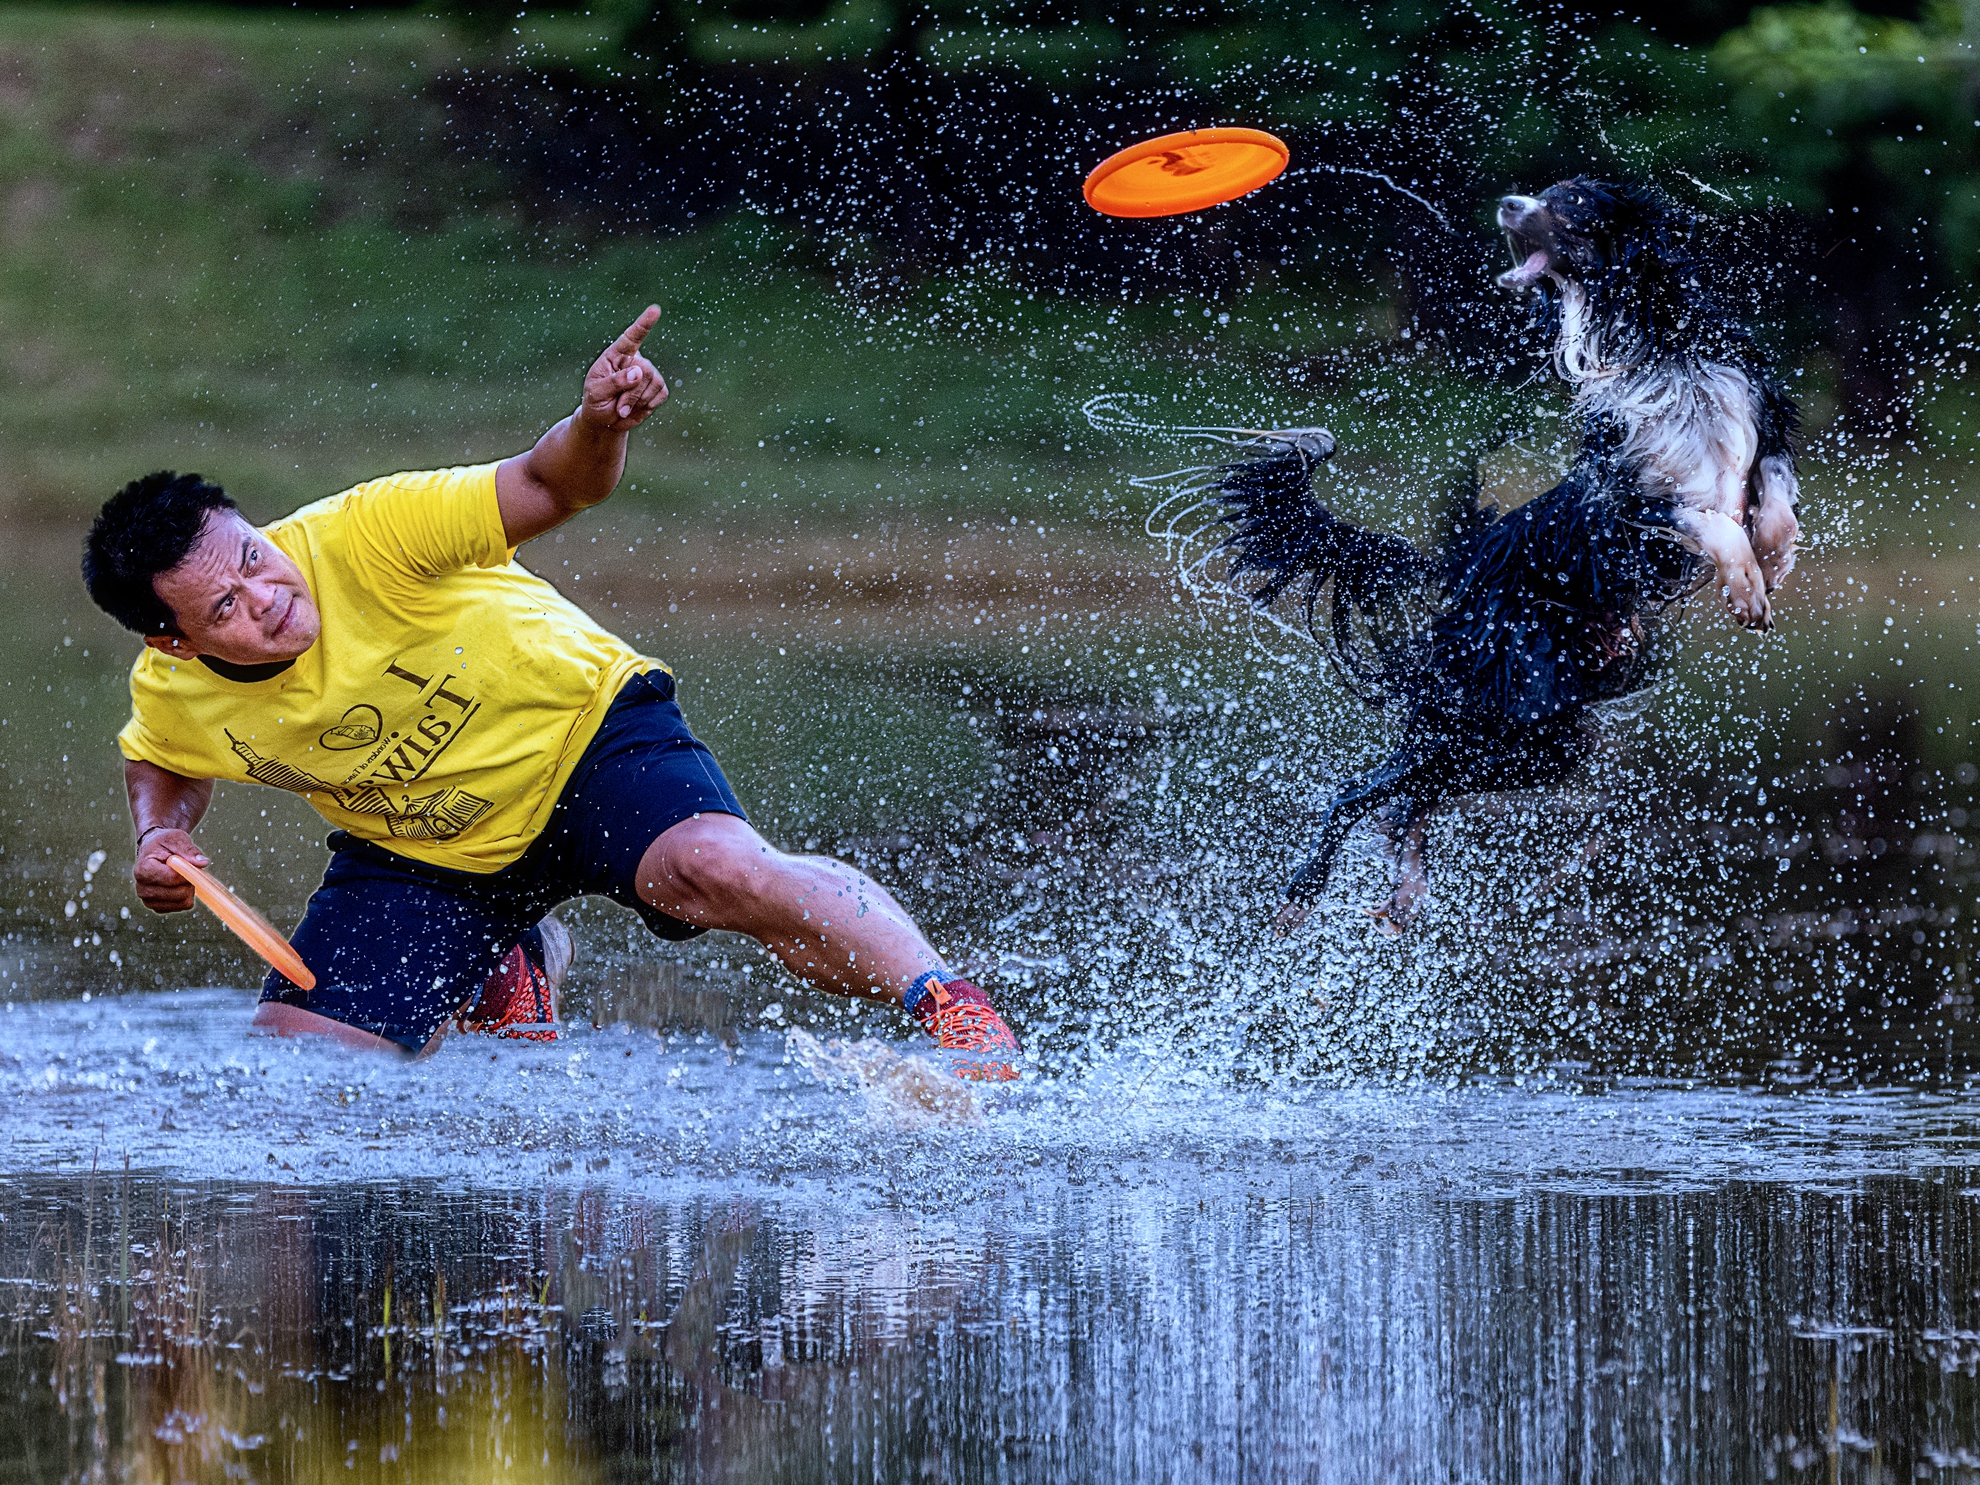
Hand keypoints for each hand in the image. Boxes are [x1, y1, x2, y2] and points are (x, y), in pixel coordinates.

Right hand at [133, 830, 205, 913]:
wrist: (153, 851)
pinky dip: (186, 896)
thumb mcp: (175, 839)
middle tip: (187, 870)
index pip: (172, 879)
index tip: (190, 864)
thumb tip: (203, 863)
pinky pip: (182, 906)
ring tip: (182, 876)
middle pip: (179, 893)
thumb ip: (189, 851)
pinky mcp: (157, 907)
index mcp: (143, 870)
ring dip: (189, 889)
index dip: (187, 873)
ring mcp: (148, 900)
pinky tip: (179, 885)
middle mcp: (142, 888)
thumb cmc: (164, 844)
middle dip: (190, 881)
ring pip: (182, 902)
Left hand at [577, 306, 668, 431]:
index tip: (655, 310)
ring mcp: (649, 373)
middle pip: (645, 371)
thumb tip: (638, 371)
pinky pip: (660, 394)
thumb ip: (615, 381)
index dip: (644, 324)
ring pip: (655, 383)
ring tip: (623, 408)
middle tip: (618, 408)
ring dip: (637, 401)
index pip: (631, 337)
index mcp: (616, 354)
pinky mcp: (659, 388)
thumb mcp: (597, 392)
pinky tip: (636, 407)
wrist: (605, 420)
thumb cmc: (596, 401)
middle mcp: (635, 360)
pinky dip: (647, 406)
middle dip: (632, 393)